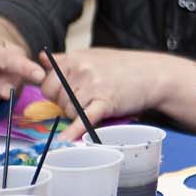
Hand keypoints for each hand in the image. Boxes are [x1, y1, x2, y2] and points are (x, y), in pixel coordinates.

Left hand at [38, 48, 163, 139]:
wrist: (154, 73)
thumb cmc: (124, 66)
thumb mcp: (93, 55)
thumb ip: (66, 59)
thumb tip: (41, 58)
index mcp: (75, 58)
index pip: (46, 82)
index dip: (54, 92)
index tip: (66, 94)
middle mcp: (81, 70)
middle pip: (55, 99)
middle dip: (65, 104)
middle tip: (84, 101)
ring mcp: (93, 86)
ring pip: (69, 110)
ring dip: (78, 114)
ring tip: (96, 105)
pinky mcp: (105, 102)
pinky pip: (84, 119)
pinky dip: (74, 131)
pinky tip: (65, 140)